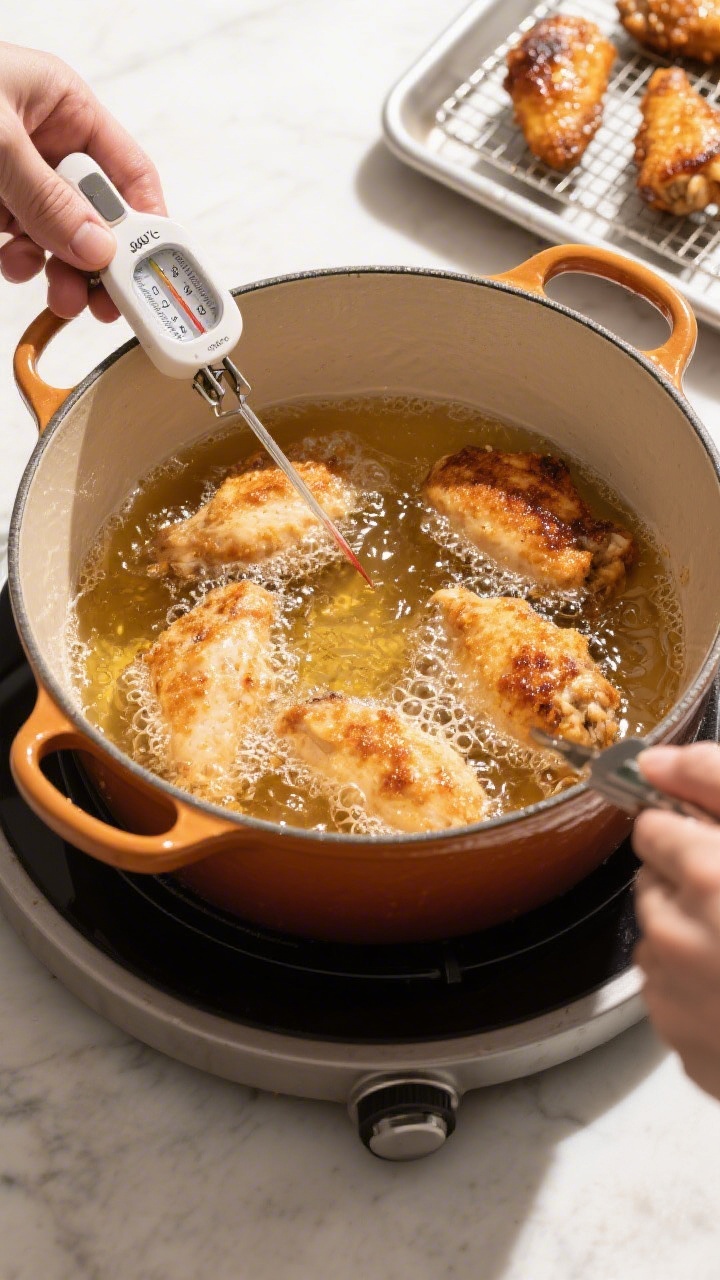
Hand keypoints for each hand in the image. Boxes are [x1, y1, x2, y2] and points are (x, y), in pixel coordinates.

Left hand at [0, 41, 165, 320]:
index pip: (128, 171)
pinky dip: (20, 261)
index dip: (146, 221)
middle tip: (105, 301)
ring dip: (61, 269)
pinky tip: (12, 263)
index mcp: (61, 105)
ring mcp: (13, 172)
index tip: (152, 269)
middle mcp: (43, 140)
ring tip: (59, 293)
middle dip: (99, 258)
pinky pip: (20, 241)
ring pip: (59, 235)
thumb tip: (98, 248)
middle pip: (96, 212)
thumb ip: (48, 199)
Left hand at [633, 742, 719, 1099]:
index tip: (718, 844)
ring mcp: (677, 1000)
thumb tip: (654, 762)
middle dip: (690, 884)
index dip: (689, 831)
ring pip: (658, 940)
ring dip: (691, 935)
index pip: (651, 827)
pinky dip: (698, 988)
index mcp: (709, 879)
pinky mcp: (684, 1048)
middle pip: (651, 883)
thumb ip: (719, 784)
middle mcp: (678, 939)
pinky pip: (671, 996)